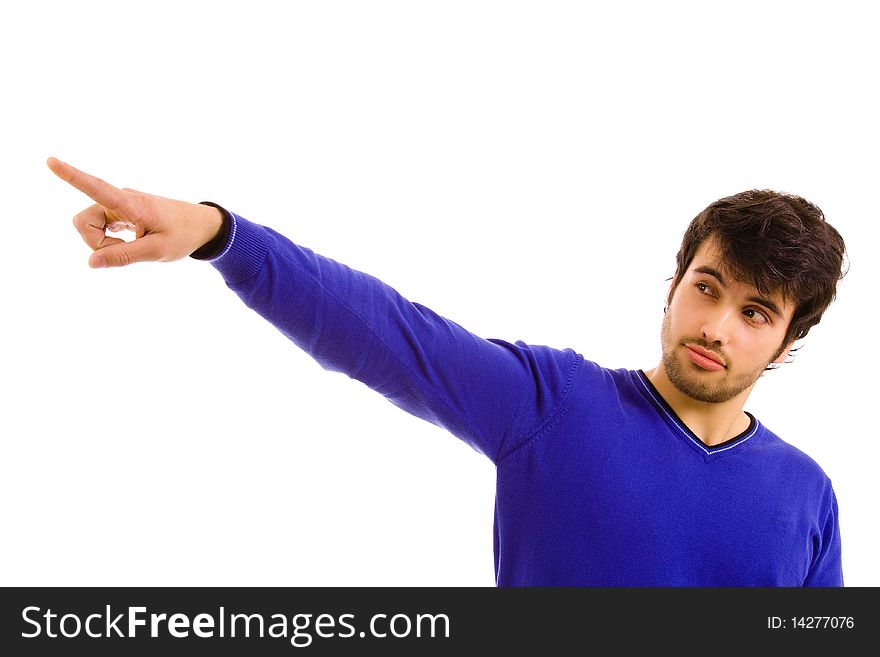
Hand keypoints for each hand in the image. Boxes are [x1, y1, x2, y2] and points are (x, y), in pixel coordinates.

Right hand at [47, 157, 223, 267]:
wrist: (202, 225)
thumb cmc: (183, 236)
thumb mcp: (157, 251)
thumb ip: (124, 256)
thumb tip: (91, 262)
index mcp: (131, 204)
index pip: (96, 188)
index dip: (71, 176)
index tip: (50, 160)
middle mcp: (121, 199)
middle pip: (85, 221)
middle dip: (96, 242)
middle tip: (126, 252)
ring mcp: (119, 205)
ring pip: (91, 226)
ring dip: (105, 243)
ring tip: (133, 246)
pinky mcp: (121, 212)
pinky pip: (101, 227)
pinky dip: (110, 241)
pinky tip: (130, 240)